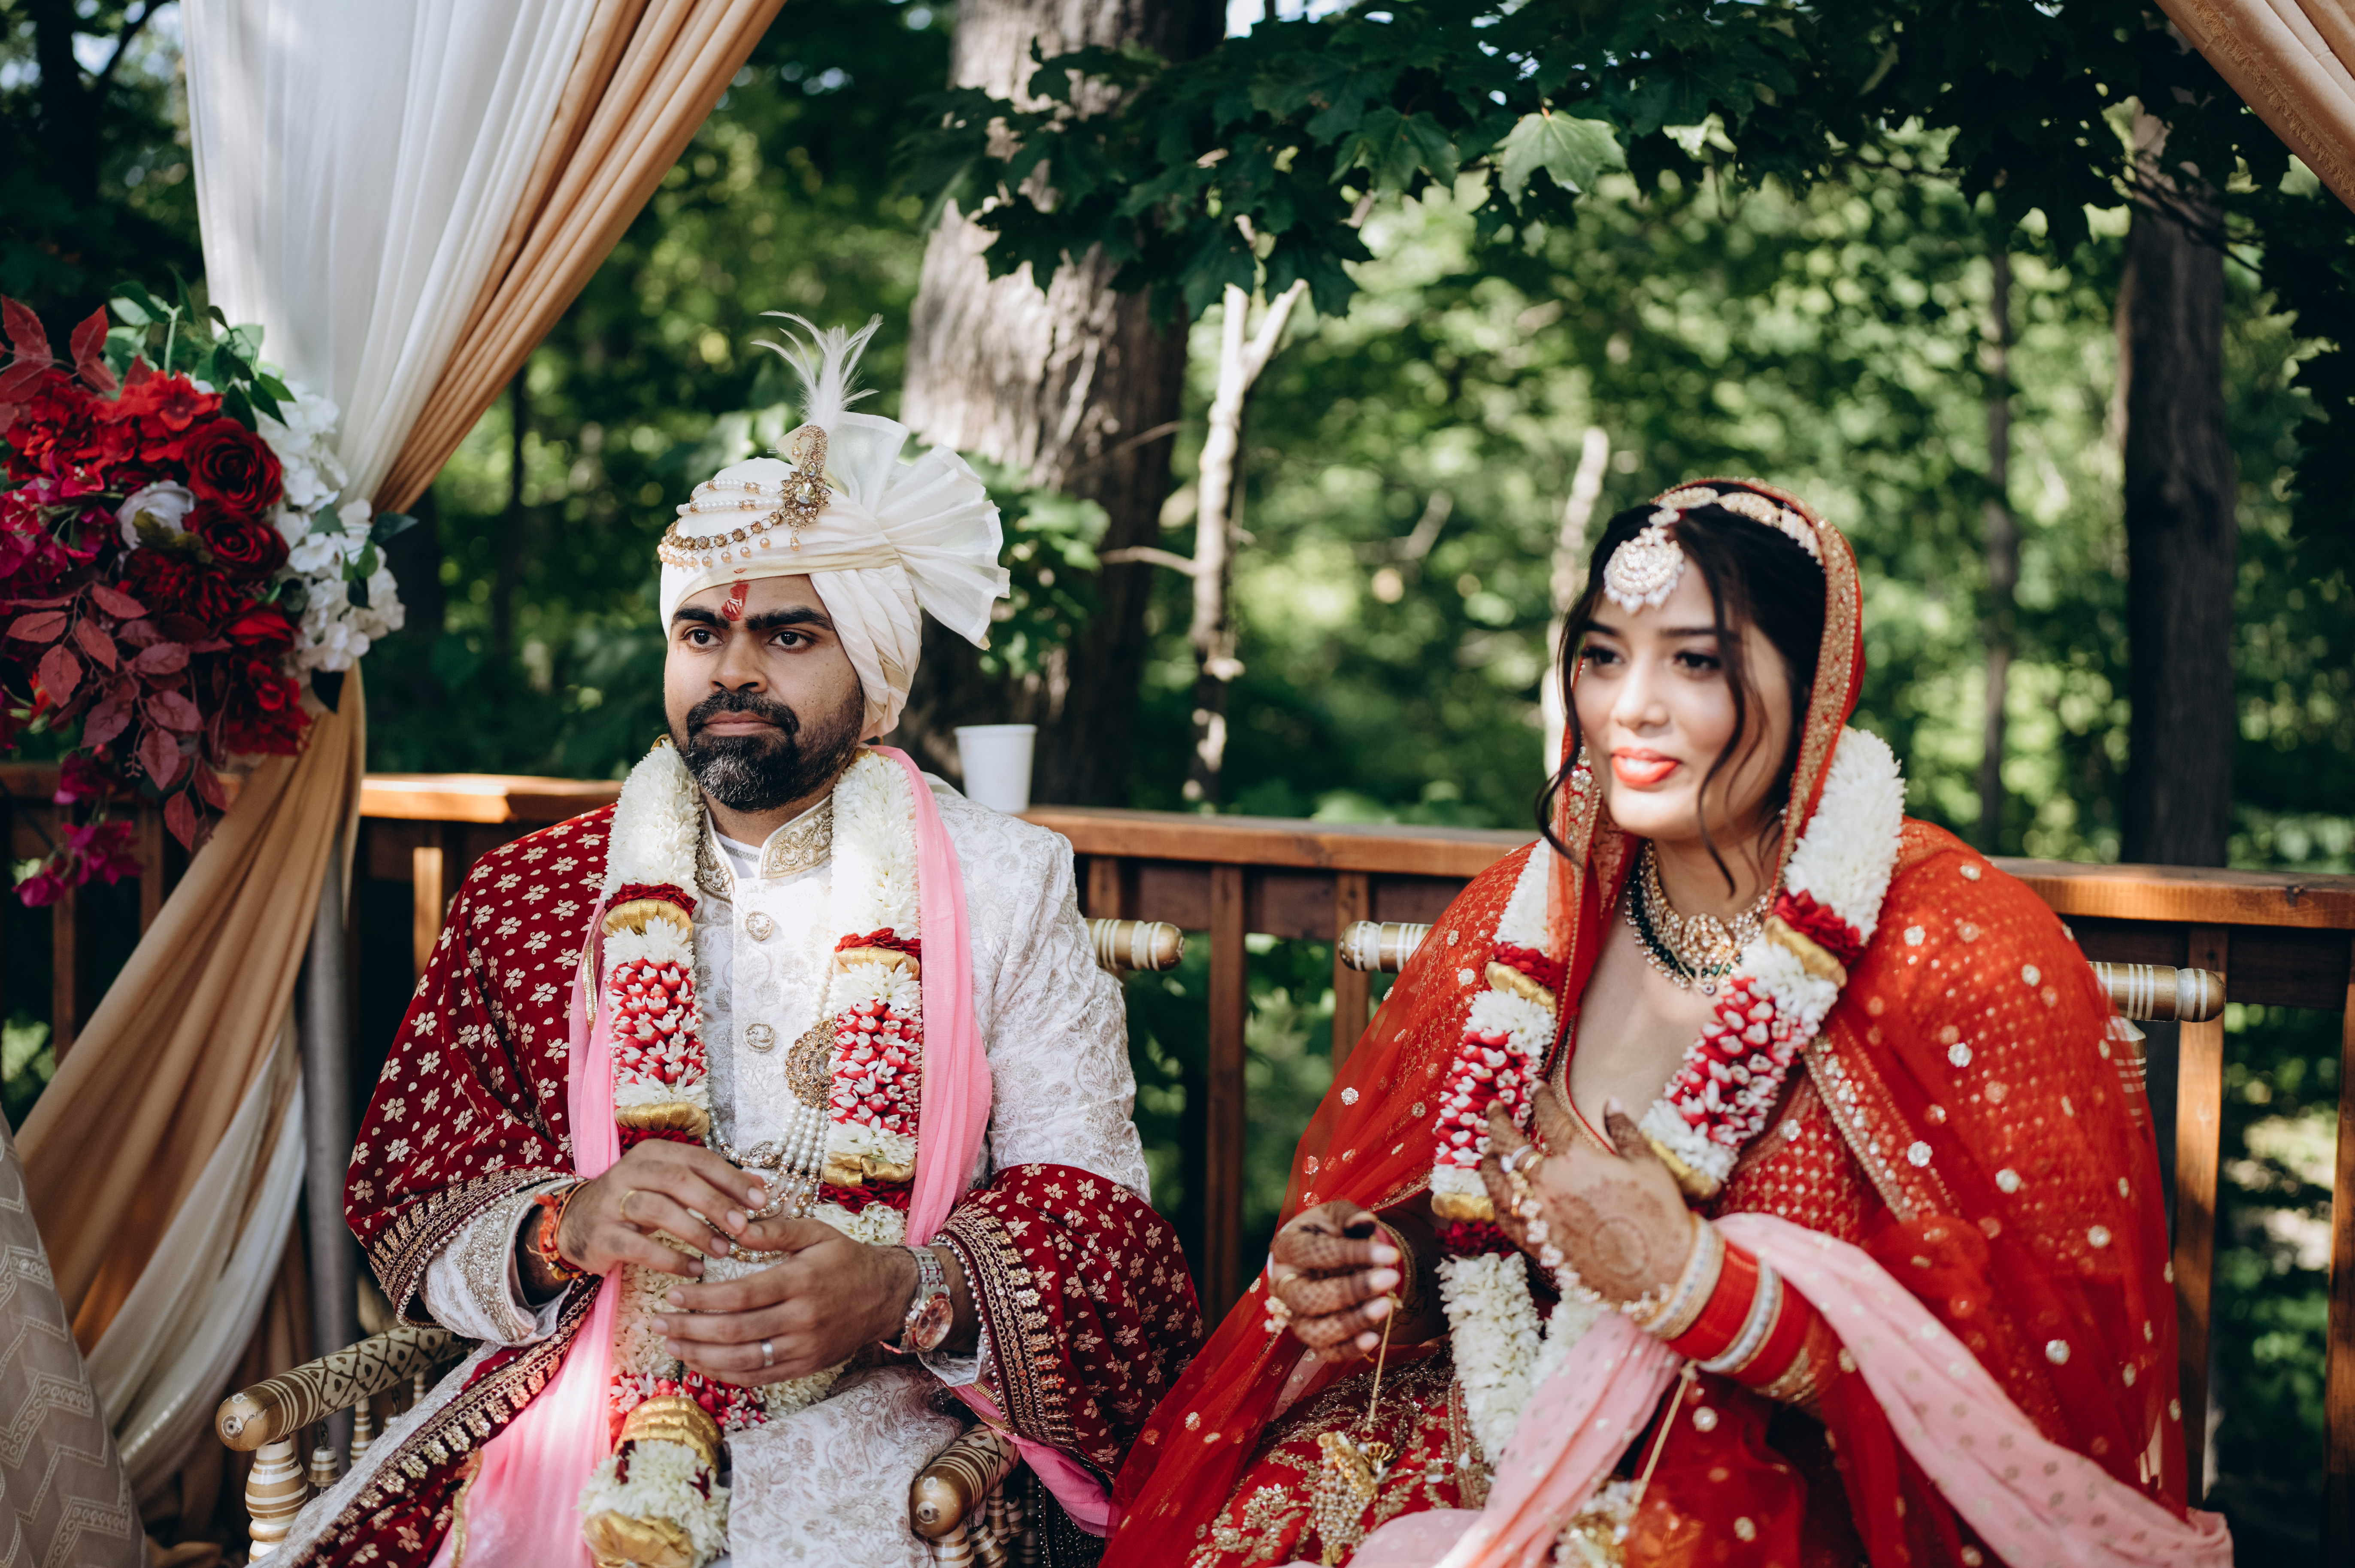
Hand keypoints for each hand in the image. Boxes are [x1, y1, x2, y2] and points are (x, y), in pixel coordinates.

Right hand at [558, 1141, 767, 1280]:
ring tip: (722, 1249)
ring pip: (658, 1209)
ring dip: (696, 1231)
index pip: (699, 1159)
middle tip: (743, 1226)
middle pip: (679, 1180)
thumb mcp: (672, 1185)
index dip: (732, 1179)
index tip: (761, 1201)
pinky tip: (694, 1269)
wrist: (576, 1222)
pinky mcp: (602, 1236)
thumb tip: (762, 1187)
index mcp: (653, 1153)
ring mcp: (612, 1203)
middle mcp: (630, 1172)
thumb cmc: (638, 1201)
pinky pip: (639, 1247)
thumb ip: (713, 1183)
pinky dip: (671, 1259)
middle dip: (716, 1203)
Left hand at [655, 1219, 915, 1384]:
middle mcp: (801, 1319)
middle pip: (734, 1332)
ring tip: (671, 1344)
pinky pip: (759, 1377)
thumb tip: (734, 1225)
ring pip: (742, 1360)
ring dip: (700, 1355)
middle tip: (658, 1322)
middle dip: (690, 1329)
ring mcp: (803, 1348)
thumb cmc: (847, 1260)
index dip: (702, 1298)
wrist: (887, 1296)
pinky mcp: (805, 1366)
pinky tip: (702, 1362)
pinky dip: (726, 1374)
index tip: (673, 1294)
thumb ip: (775, 1230)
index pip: (740, 1295)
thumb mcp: (816, 1233)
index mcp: (801, 1282)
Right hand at [1267, 1202, 1401, 1363]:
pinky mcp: (1310, 1335)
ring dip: (1351, 1323)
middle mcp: (1283, 1285)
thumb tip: (1366, 1222)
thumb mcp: (1335, 1215)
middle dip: (1351, 1291)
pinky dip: (1350, 1349)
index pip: (1312, 1253)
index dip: (1351, 1253)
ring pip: (1315, 1330)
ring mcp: (1294, 1315)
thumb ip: (1348, 1216)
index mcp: (1285, 1248)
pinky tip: (1374, 1338)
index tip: (1391, 1253)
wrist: (1321, 1254)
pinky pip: (1326, 1351)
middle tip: (1390, 1278)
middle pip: (1308, 1297)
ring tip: (1386, 1307)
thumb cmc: (1328, 1231)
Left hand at [1479, 1086, 1692, 1309]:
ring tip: (1489, 1150)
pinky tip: (1497, 1194)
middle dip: (1497, 1121)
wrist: (1662, 1273)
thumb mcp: (1647, 1163)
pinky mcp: (1538, 1245)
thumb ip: (1623, 1130)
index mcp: (1577, 1160)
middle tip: (1494, 1108)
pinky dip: (1495, 1201)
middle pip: (1508, 1146)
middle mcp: (1549, 1186)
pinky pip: (1503, 1219)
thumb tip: (1611, 1102)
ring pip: (1497, 1182)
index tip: (1536, 1086)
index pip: (1549, 1118)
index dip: (1541, 1098)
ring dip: (1489, 1160)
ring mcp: (1539, 1217)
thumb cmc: (1660, 1216)